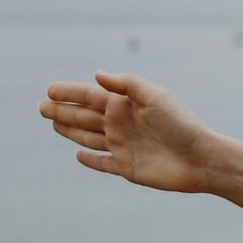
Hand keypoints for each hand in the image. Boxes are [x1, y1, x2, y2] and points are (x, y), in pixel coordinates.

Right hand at [42, 73, 215, 191]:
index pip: (90, 96)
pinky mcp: (126, 167)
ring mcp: (123, 146)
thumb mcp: (156, 98)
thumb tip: (97, 74)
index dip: (69, 93)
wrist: (201, 159)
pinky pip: (103, 163)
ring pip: (89, 137)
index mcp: (126, 106)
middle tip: (42, 107)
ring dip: (71, 130)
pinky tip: (80, 155)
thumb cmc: (181, 125)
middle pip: (84, 116)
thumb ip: (128, 85)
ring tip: (54, 123)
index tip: (49, 90)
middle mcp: (122, 125)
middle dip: (62, 110)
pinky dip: (91, 160)